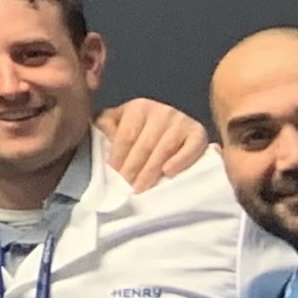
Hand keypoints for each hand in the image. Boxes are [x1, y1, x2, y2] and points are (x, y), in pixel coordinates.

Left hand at [95, 97, 211, 190]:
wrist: (169, 130)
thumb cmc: (136, 130)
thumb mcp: (116, 123)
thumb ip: (104, 127)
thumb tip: (99, 136)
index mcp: (138, 107)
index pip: (126, 136)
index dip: (118, 159)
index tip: (112, 178)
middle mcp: (162, 111)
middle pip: (144, 145)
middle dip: (132, 169)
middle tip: (125, 190)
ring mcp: (181, 121)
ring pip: (164, 149)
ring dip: (151, 171)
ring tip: (140, 189)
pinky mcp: (198, 132)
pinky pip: (192, 147)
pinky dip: (181, 160)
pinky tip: (169, 173)